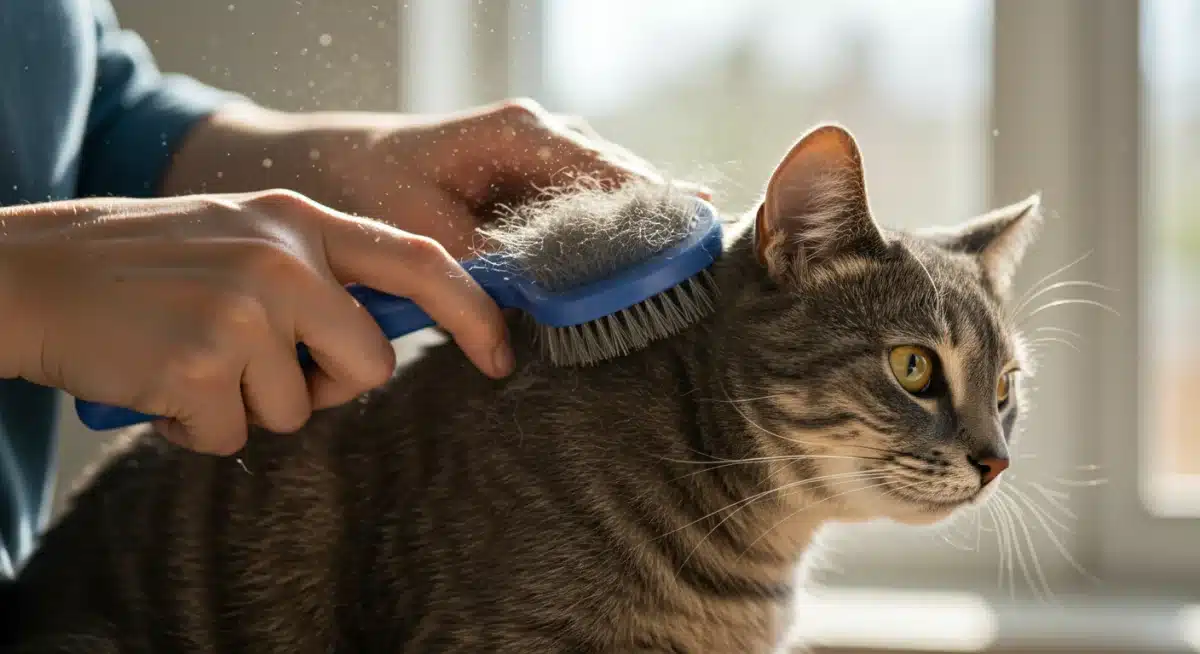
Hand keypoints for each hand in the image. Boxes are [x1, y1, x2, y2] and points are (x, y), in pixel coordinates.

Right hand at [0, 190, 511, 454]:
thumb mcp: (245, 235)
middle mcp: (283, 259)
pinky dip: (196, 428)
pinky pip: (233, 436)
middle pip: (369, 365)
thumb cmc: (152, 265)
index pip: (420, 261)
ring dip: (247, 404)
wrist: (36, 273)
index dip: (472, 312)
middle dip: (326, 385)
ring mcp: (242, 310)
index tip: (499, 356)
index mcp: (301, 220)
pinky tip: (160, 384)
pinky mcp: (200, 365)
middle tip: (260, 365)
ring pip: (298, 410)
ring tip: (192, 358)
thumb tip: (388, 333)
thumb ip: (319, 272)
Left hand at [323, 100, 712, 256]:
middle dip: (655, 226)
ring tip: (676, 275)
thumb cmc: (373, 190)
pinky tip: (632, 270)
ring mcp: (545, 152)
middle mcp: (545, 134)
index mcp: (523, 133)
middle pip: (626, 181)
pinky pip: (588, 206)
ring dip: (634, 234)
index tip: (690, 252)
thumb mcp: (429, 235)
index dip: (655, 215)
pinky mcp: (537, 177)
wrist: (334, 169)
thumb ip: (491, 274)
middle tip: (694, 272)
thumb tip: (540, 321)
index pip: (613, 175)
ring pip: (612, 194)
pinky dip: (606, 238)